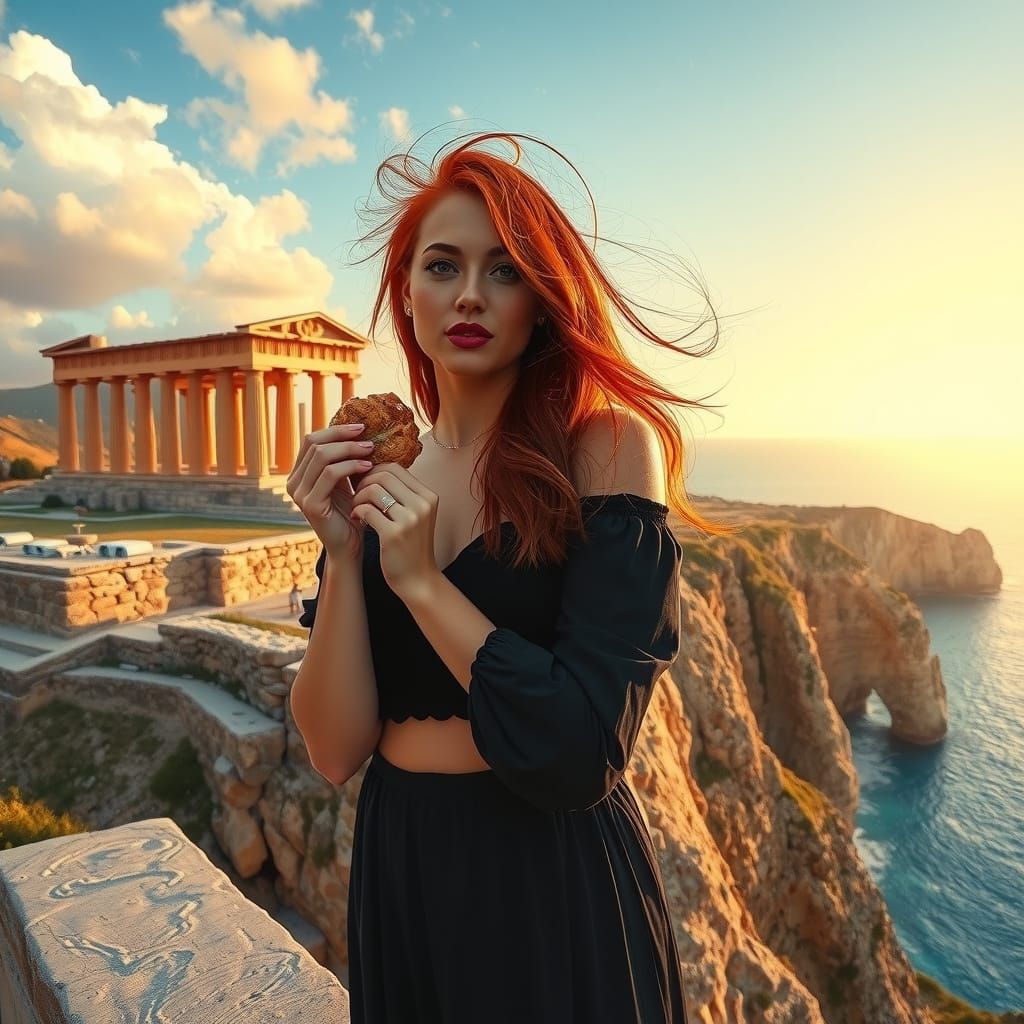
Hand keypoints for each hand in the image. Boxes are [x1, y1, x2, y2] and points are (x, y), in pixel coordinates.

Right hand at [285, 422, 375, 562]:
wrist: (350, 546)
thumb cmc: (351, 512)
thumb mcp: (345, 481)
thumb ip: (343, 460)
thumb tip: (360, 430)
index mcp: (300, 473)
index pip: (311, 439)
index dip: (336, 430)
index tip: (361, 427)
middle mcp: (294, 482)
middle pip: (314, 443)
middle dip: (343, 436)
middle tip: (368, 438)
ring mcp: (300, 494)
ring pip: (321, 456)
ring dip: (349, 449)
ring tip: (371, 450)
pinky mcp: (311, 505)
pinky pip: (329, 474)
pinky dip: (350, 466)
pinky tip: (367, 467)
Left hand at [351, 463, 441, 600]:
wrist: (418, 580)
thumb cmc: (411, 545)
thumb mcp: (414, 515)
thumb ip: (400, 493)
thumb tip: (373, 469)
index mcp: (428, 496)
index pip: (395, 467)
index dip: (374, 470)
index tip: (363, 482)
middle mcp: (422, 504)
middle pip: (384, 474)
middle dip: (364, 482)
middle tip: (357, 495)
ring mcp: (410, 519)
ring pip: (373, 489)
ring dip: (358, 497)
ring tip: (356, 508)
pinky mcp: (394, 534)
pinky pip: (367, 510)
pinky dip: (357, 511)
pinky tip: (357, 519)